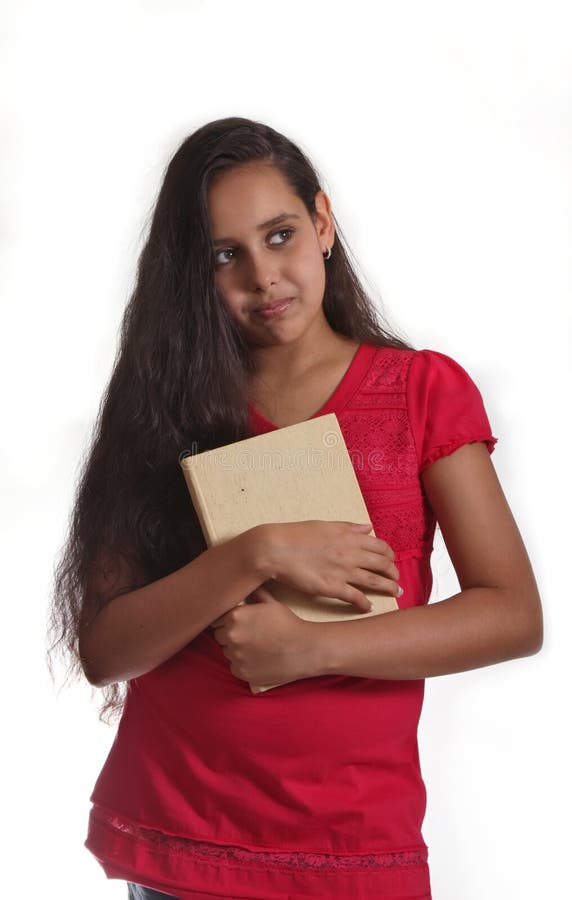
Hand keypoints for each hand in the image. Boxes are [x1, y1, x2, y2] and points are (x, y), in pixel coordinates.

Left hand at [211, 586, 318, 687]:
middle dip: (230, 636)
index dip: (228, 622)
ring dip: (236, 650)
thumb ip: (254, 594)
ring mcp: (235, 656)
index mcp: (235, 616)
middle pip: (220, 637)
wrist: (304, 649)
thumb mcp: (271, 603)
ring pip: (227, 652)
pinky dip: (242, 665)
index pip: (217, 620)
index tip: (240, 625)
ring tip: (255, 648)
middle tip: (248, 636)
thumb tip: (246, 582)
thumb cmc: (288, 623)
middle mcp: (231, 636)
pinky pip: (235, 668)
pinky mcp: (242, 673)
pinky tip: (257, 659)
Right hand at [255, 521, 399, 612]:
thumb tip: (368, 527)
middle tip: (396, 579)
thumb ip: (349, 527)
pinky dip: (365, 604)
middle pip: (382, 564)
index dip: (389, 554)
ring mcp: (343, 572)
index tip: (390, 560)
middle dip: (393, 572)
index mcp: (349, 537)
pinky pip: (355, 598)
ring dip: (388, 588)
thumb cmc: (296, 535)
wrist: (276, 549)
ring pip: (374, 581)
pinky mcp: (332, 588)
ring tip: (396, 593)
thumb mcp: (326, 525)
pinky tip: (370, 607)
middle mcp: (350, 554)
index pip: (380, 546)